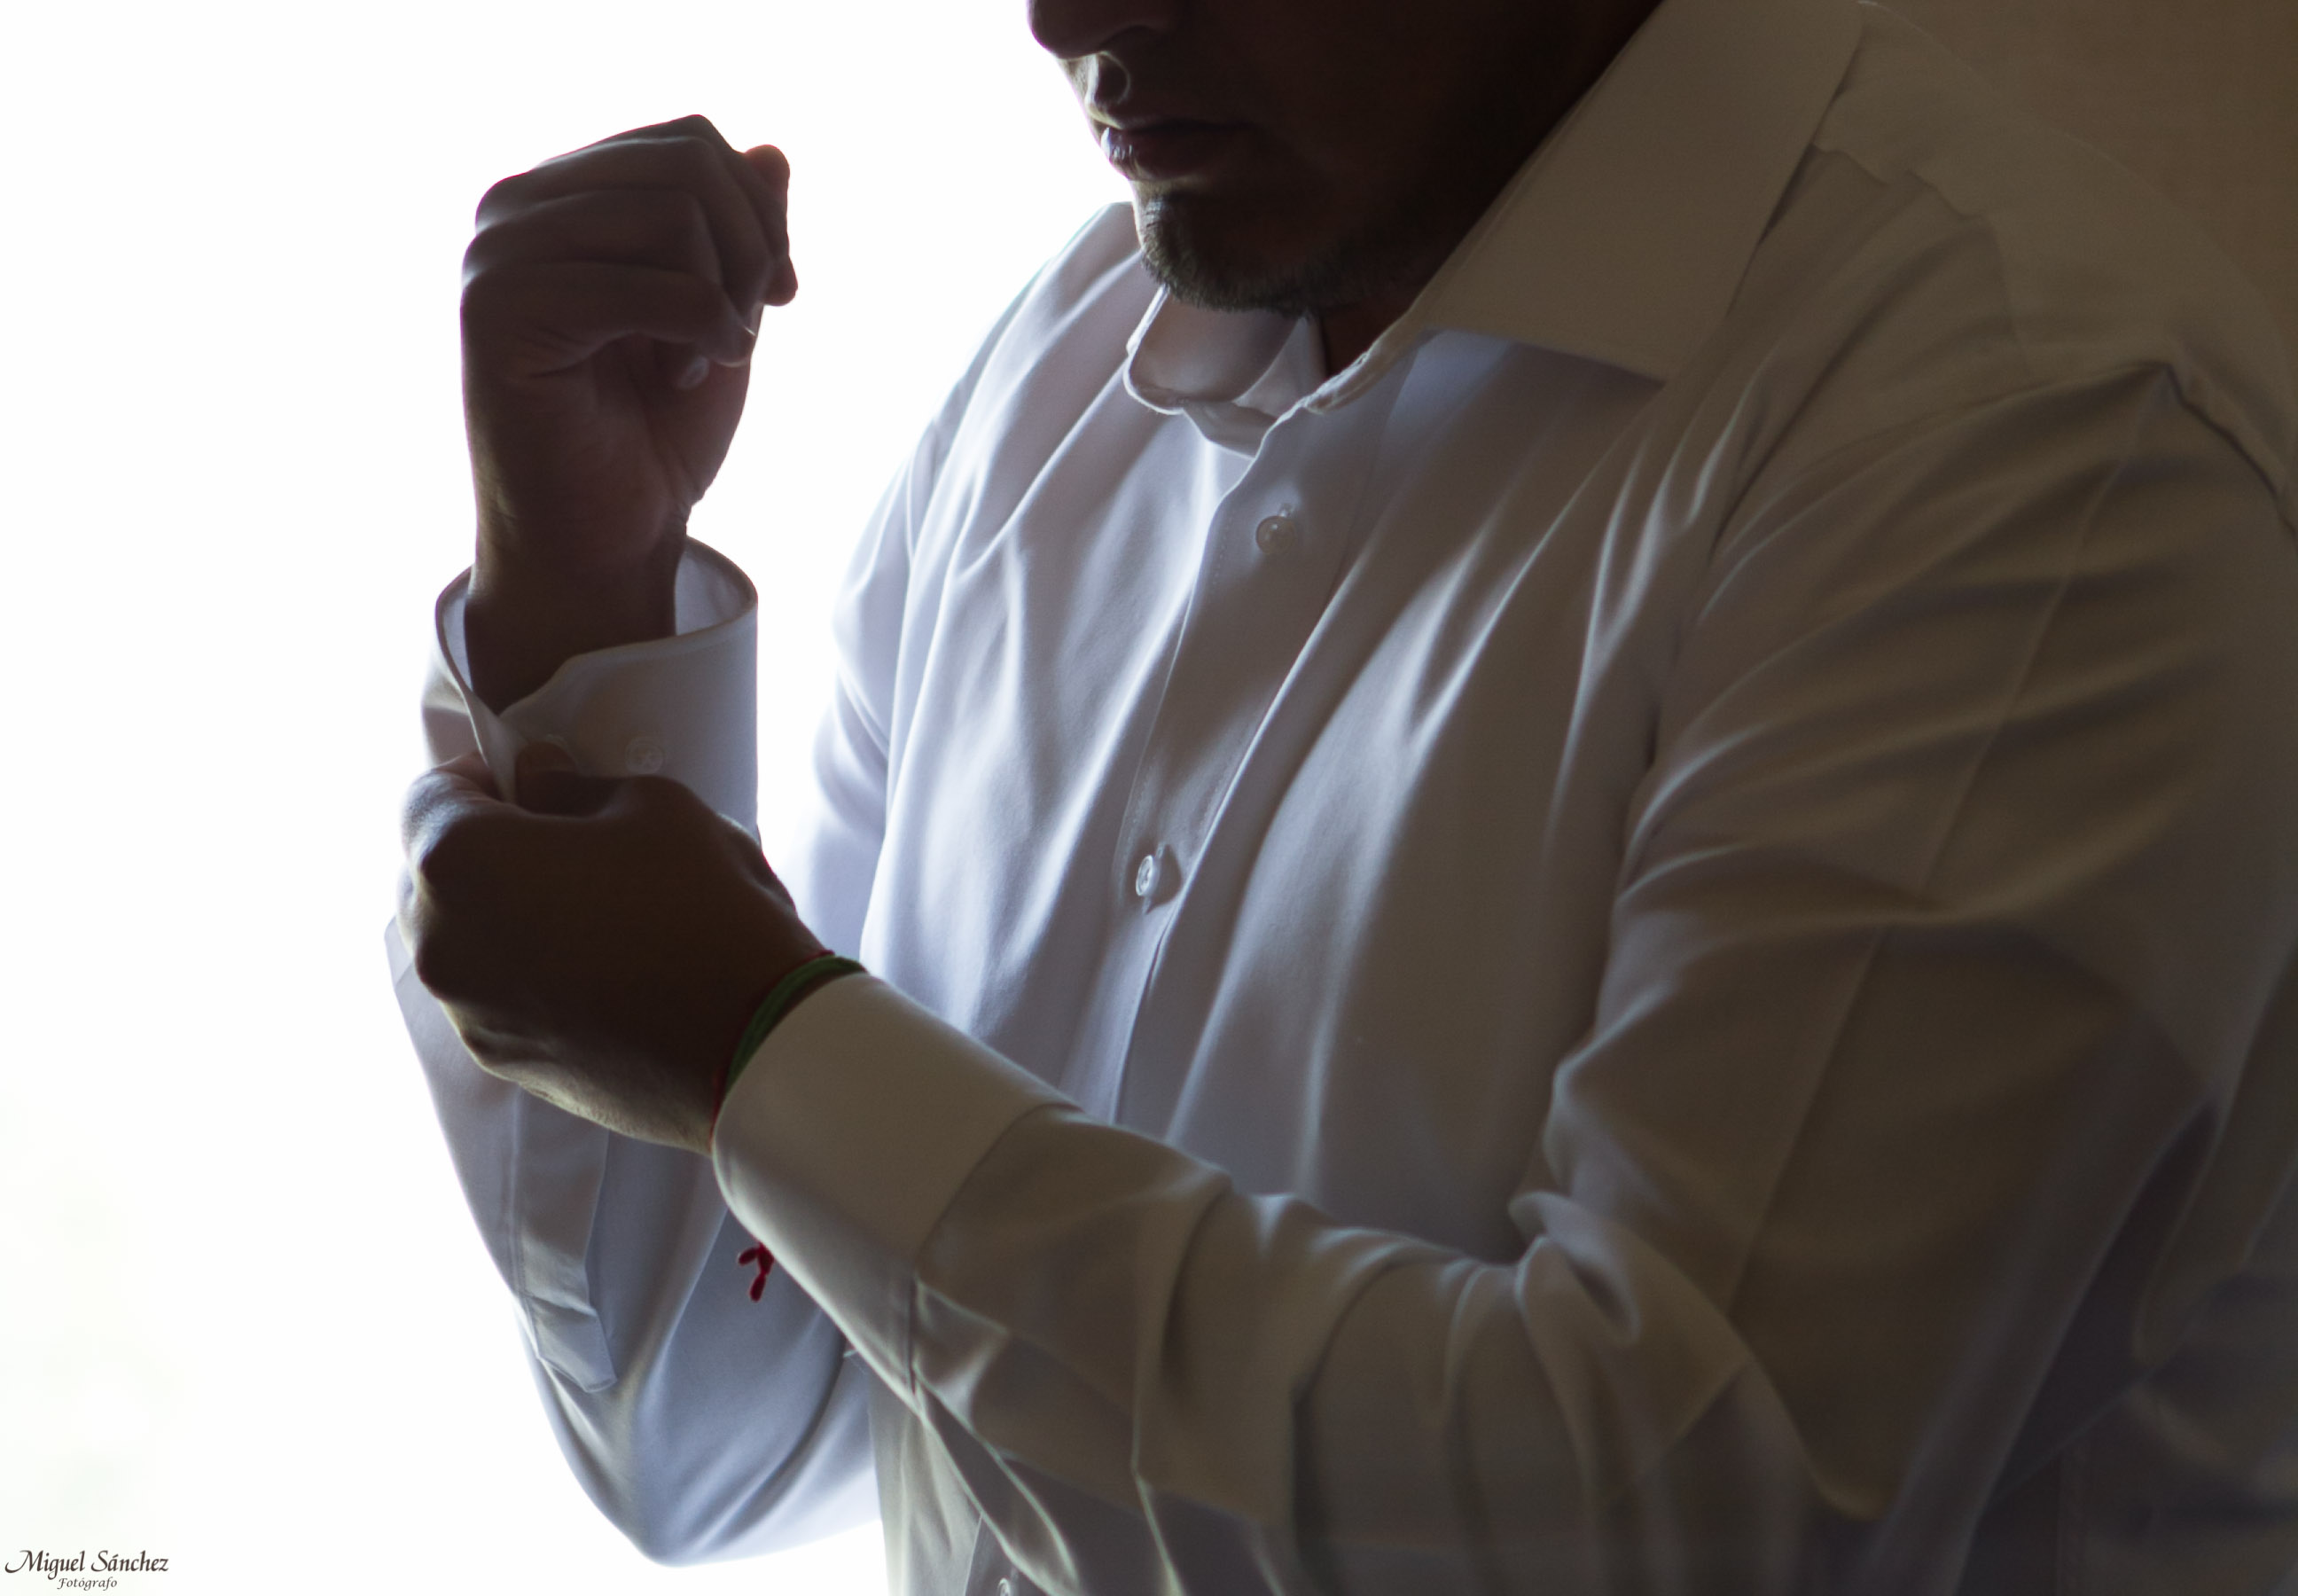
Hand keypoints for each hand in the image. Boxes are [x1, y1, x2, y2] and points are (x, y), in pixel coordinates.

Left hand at [397, 744, 824, 1153]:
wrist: (752, 1043)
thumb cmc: (703, 910)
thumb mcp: (651, 805)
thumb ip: (571, 785)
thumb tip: (537, 780)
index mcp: (458, 861)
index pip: (428, 795)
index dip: (481, 777)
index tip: (532, 783)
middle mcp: (441, 942)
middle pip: (435, 873)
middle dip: (488, 851)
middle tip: (568, 847)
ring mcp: (467, 1012)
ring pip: (463, 939)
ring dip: (506, 916)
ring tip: (592, 915)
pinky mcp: (504, 1061)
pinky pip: (494, 997)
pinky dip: (527, 975)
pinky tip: (601, 970)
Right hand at [459, 115, 796, 708]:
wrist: (604, 542)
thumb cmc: (653, 437)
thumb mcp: (722, 316)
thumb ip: (738, 234)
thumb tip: (773, 153)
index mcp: (561, 196)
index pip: (689, 139)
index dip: (759, 209)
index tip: (776, 294)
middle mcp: (516, 207)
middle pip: (689, 161)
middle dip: (752, 248)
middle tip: (749, 329)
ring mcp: (498, 253)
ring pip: (675, 211)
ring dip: (724, 296)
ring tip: (701, 362)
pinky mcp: (499, 310)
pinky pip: (653, 283)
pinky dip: (703, 334)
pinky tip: (685, 378)